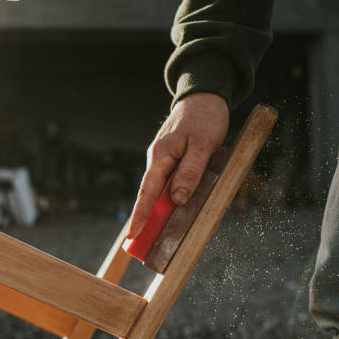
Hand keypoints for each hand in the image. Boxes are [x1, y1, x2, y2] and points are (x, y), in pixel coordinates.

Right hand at [127, 92, 228, 238]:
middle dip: (144, 218)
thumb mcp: (203, 145)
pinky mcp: (172, 158)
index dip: (140, 214)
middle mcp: (158, 159)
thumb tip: (177, 198)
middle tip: (138, 243)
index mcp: (162, 156)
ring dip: (158, 209)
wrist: (204, 96)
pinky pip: (168, 181)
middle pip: (149, 194)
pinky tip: (175, 207)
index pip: (147, 191)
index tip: (133, 234)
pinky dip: (169, 196)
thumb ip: (191, 172)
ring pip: (159, 189)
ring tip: (157, 232)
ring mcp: (164, 159)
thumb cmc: (205, 118)